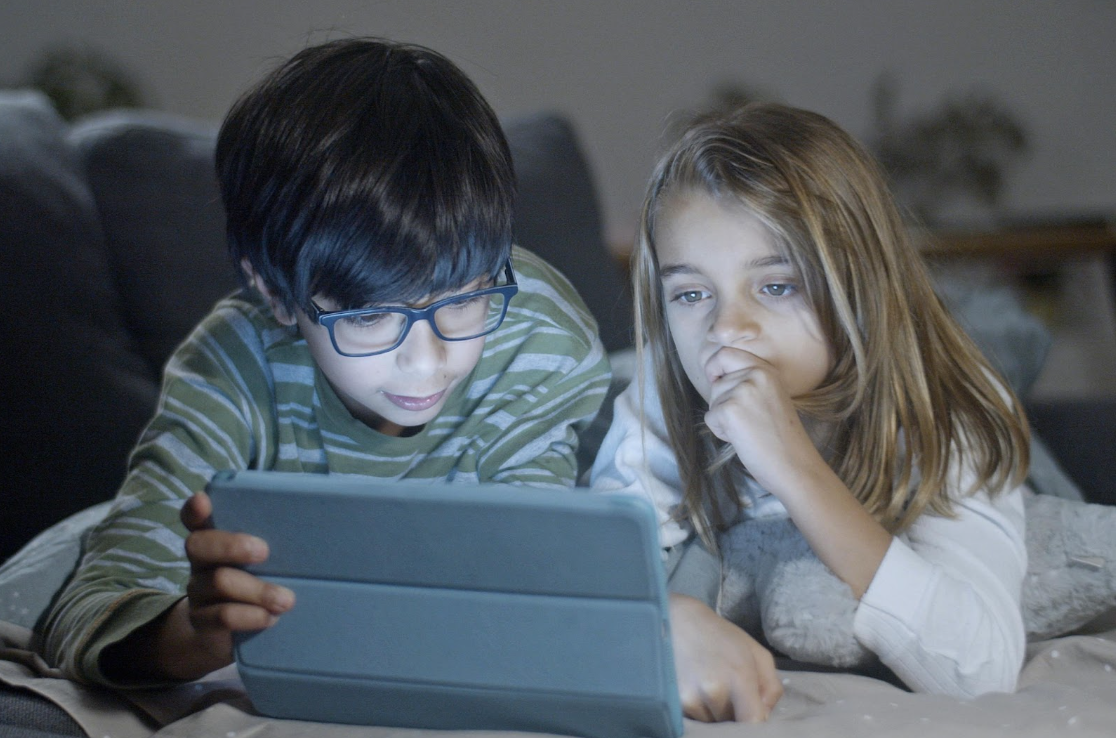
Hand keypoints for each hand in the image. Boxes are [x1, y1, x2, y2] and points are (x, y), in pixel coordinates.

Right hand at [103, 491, 294, 681]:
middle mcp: (200, 562)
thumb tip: (314, 521)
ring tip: (286, 600)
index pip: (194, 518)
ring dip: (258, 590)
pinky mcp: (202, 621)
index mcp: (214, 539)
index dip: (195, 509)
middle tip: (265, 551)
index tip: (204, 501)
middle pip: (198, 545)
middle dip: (232, 545)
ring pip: (219, 581)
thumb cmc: (259, 580)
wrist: (230, 634)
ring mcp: (198, 591)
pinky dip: (251, 616)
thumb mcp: (263, 561)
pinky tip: (270, 618)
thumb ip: (275, 541)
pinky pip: (223, 616)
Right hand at [669, 593, 782, 721]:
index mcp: (739, 677)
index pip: (753, 722)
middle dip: (735, 712)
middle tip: (727, 689)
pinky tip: (696, 688)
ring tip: (709, 686)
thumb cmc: (722, 637)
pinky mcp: (675, 702)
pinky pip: (696, 719)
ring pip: (714, 722)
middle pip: (733, 723)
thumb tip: (766, 715)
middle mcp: (713, 691)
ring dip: (715, 712)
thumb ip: (771, 687)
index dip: (755, 722)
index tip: (752, 713)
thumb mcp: (757, 653)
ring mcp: (691, 698)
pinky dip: (700, 709)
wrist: (678, 622)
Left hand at [703, 347, 823, 492]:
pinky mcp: (730, 409)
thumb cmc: (782, 438)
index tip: (717, 380)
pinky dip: (720, 431)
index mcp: (767, 369)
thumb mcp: (770, 396)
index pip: (727, 352)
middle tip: (739, 415)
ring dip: (722, 416)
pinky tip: (742, 438)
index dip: (715, 365)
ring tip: (747, 429)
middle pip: (715, 374)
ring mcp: (743, 390)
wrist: (794, 465)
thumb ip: (748, 382)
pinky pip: (710, 416)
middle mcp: (756, 374)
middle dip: (719, 394)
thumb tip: (716, 376)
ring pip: (713, 397)